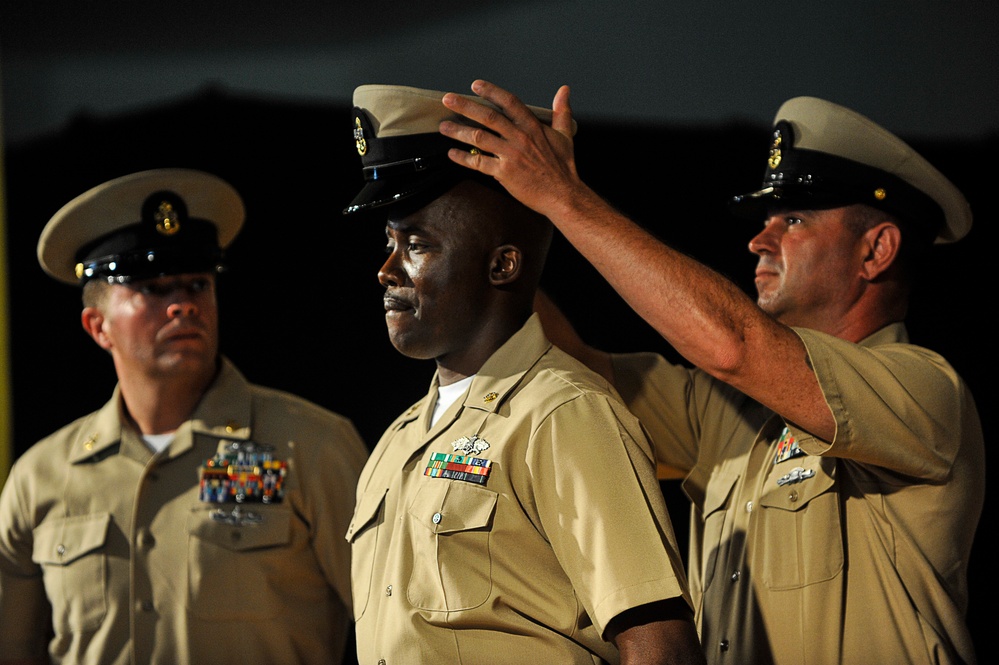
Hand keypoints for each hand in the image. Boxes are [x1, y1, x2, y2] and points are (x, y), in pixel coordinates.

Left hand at [440, 80, 582, 219]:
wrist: (562, 195)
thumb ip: (561, 111)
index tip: (475, 85)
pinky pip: (479, 162)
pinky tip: (452, 154)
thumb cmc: (563, 167)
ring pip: (479, 137)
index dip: (491, 91)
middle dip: (465, 106)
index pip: (509, 102)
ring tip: (444, 127)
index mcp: (533, 126)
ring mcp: (511, 155)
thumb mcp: (565, 135)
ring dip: (458, 131)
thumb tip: (564, 90)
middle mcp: (520, 137)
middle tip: (448, 99)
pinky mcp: (504, 173)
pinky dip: (463, 158)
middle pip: (488, 116)